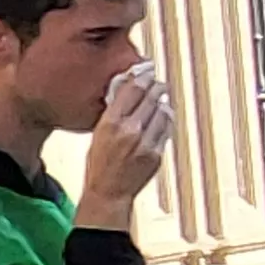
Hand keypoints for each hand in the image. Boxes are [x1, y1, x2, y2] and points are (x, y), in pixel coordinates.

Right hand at [77, 67, 174, 228]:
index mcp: (110, 123)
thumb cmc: (99, 164)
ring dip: (163, 102)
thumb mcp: (98, 133)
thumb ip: (114, 113)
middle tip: (158, 82)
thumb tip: (128, 91)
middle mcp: (130, 130)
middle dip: (156, 87)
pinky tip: (162, 117)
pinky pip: (166, 129)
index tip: (146, 71)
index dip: (142, 77)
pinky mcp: (157, 154)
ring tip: (161, 98)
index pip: (133, 90)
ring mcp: (146, 143)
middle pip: (150, 98)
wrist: (109, 193)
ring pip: (162, 111)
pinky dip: (165, 120)